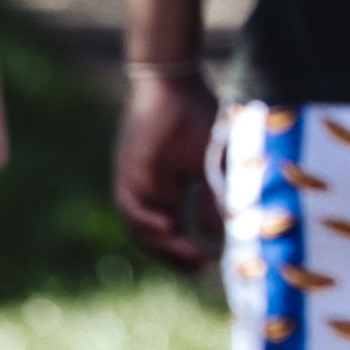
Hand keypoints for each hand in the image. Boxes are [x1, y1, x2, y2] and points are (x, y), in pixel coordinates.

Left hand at [112, 71, 218, 269]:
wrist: (175, 83)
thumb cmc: (199, 114)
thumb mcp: (212, 162)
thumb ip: (215, 195)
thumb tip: (222, 231)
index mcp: (171, 190)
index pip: (174, 231)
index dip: (186, 251)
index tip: (208, 263)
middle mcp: (151, 192)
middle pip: (155, 237)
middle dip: (174, 256)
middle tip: (198, 266)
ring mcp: (137, 184)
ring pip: (140, 228)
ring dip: (162, 245)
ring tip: (189, 253)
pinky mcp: (127, 174)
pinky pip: (129, 209)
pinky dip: (145, 222)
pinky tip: (166, 227)